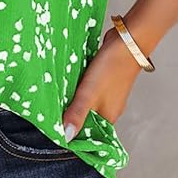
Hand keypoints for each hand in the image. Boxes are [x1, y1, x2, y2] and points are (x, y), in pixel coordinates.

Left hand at [62, 26, 143, 140]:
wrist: (126, 41)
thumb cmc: (112, 68)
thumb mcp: (90, 94)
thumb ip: (77, 114)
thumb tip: (66, 136)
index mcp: (108, 117)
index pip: (88, 135)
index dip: (72, 134)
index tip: (54, 131)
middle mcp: (108, 108)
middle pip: (85, 119)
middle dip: (69, 117)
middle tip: (51, 113)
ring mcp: (106, 94)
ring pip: (84, 104)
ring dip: (72, 102)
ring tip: (56, 100)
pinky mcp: (102, 81)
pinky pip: (86, 90)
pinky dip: (77, 89)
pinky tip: (68, 85)